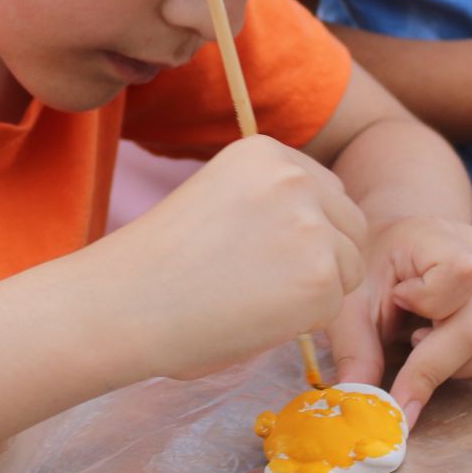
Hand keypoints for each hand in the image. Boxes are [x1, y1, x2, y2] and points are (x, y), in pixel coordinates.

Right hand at [94, 135, 367, 381]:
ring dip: (313, 289)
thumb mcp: (218, 198)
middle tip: (261, 285)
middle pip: (348, 224)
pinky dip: (303, 321)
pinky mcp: (321, 275)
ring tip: (252, 300)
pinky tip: (254, 317)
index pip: (325, 193)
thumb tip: (318, 235)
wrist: (123, 304)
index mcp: (266, 151)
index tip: (259, 255)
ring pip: (348, 266)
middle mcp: (295, 176)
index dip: (300, 232)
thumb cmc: (156, 266)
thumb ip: (269, 202)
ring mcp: (312, 225)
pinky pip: (334, 305)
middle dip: (318, 258)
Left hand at [326, 216, 471, 430]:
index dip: (427, 303)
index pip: (461, 275)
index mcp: (442, 238)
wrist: (395, 245)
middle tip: (401, 358)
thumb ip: (355, 348)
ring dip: (458, 368)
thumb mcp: (351, 301)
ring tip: (422, 345)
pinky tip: (443, 349)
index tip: (395, 301)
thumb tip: (363, 400)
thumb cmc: (372, 269)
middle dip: (435, 363)